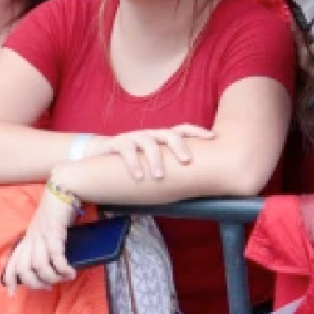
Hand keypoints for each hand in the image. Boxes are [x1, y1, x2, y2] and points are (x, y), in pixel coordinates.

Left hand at [1, 185, 77, 290]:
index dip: (10, 278)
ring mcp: (41, 235)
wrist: (63, 187)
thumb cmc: (59, 206)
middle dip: (34, 282)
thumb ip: (46, 239)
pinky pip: (55, 256)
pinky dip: (62, 268)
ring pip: (38, 265)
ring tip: (63, 279)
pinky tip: (70, 272)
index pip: (13, 261)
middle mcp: (31, 238)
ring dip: (51, 277)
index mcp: (28, 237)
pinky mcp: (54, 232)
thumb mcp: (47, 225)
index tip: (12, 293)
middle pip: (23, 268)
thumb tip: (54, 258)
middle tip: (48, 287)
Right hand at [84, 124, 214, 180]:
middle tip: (187, 161)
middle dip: (179, 146)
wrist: (100, 157)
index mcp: (162, 137)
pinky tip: (138, 177)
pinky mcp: (117, 143)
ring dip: (155, 160)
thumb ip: (170, 166)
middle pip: (169, 134)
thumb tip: (197, 183)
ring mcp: (134, 137)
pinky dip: (133, 164)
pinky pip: (126, 150)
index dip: (197, 131)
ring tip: (158, 176)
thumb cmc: (135, 162)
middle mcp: (151, 134)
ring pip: (148, 143)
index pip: (183, 129)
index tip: (212, 137)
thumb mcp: (154, 162)